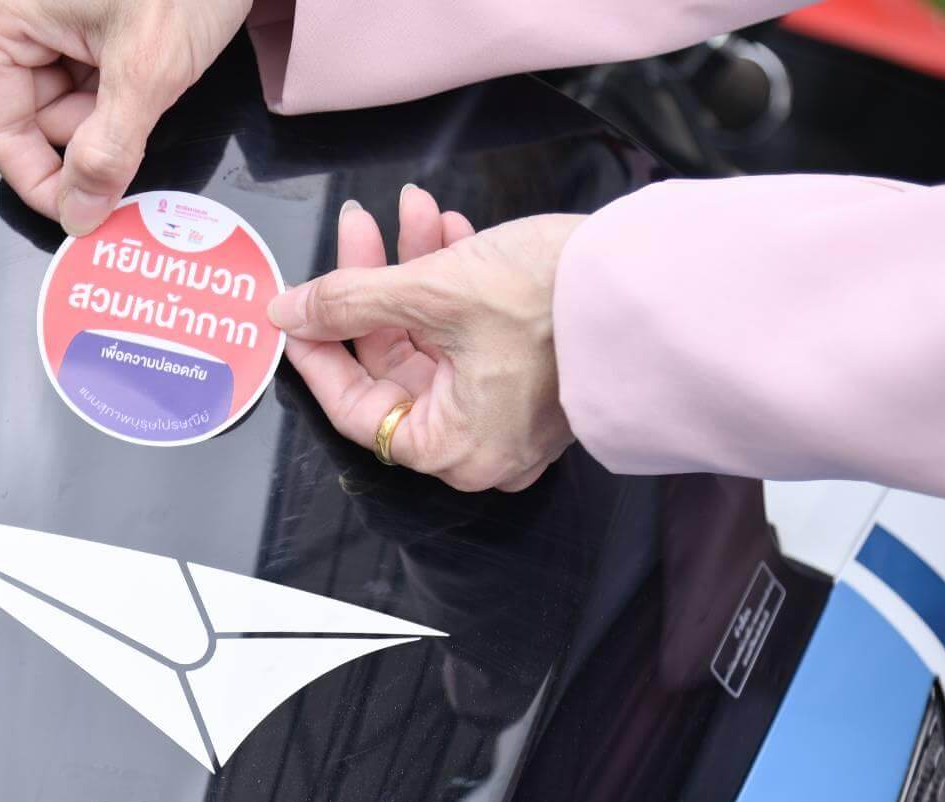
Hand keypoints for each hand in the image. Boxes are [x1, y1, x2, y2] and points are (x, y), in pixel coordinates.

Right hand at [0, 0, 251, 235]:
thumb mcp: (148, 68)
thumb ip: (108, 150)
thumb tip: (80, 210)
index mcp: (6, 18)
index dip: (40, 181)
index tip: (82, 212)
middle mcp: (21, 14)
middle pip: (35, 118)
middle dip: (89, 138)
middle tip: (138, 130)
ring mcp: (56, 15)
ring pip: (70, 103)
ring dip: (114, 114)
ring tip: (156, 76)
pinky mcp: (91, 16)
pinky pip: (94, 77)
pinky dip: (126, 90)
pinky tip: (157, 67)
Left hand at [269, 187, 583, 492]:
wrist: (656, 276)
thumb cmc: (554, 300)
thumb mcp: (433, 290)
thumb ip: (348, 302)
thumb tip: (288, 313)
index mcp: (453, 450)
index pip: (357, 408)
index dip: (321, 350)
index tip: (299, 306)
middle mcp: (481, 445)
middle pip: (396, 363)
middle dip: (376, 285)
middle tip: (360, 227)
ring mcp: (511, 413)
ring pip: (435, 338)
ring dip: (417, 270)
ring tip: (415, 209)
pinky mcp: (537, 377)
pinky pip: (474, 334)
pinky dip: (456, 282)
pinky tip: (452, 227)